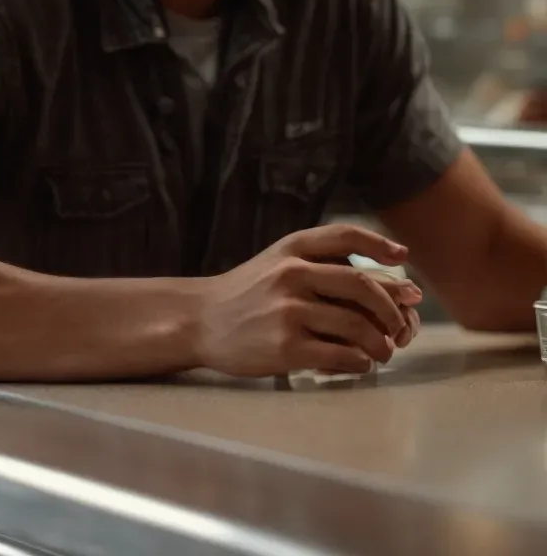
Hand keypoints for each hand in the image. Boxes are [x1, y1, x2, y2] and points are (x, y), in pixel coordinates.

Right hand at [191, 224, 422, 377]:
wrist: (198, 321)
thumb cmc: (246, 295)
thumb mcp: (275, 265)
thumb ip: (320, 266)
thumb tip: (392, 285)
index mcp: (290, 251)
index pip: (343, 236)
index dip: (378, 244)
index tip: (402, 257)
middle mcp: (290, 276)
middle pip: (361, 285)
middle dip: (391, 308)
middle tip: (399, 326)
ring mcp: (288, 312)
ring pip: (357, 326)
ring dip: (380, 343)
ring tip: (381, 351)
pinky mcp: (286, 347)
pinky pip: (342, 355)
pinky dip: (359, 362)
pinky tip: (357, 363)